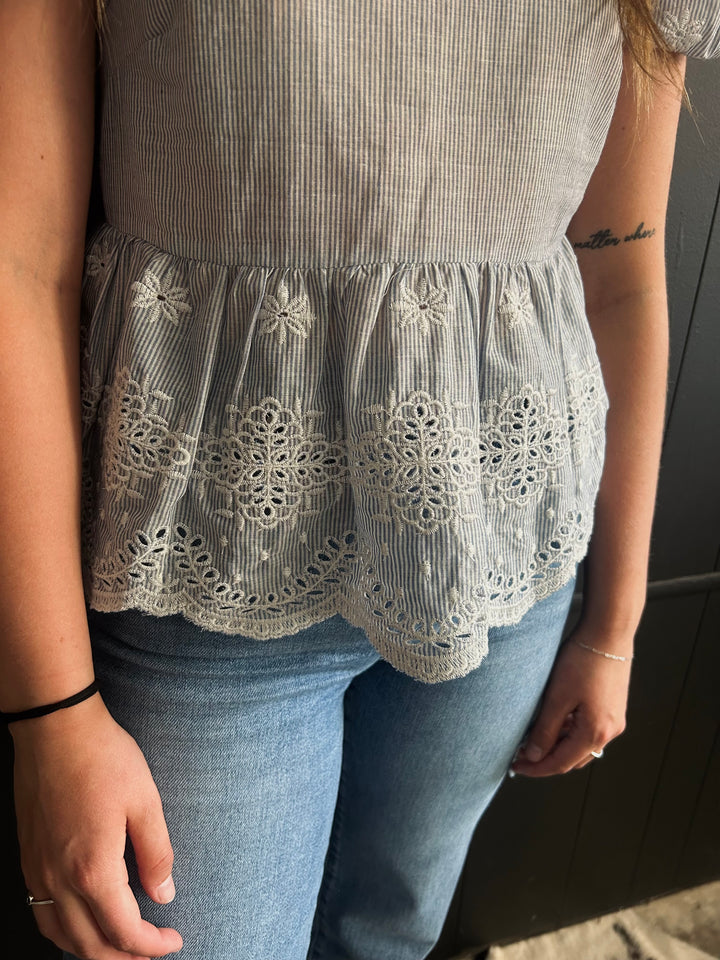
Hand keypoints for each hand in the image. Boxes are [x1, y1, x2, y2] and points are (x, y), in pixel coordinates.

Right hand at [11, 694, 182, 958]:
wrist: (56, 729)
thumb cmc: (104, 758)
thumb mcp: (146, 801)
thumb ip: (157, 854)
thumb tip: (164, 894)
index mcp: (92, 869)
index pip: (124, 932)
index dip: (152, 946)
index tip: (173, 938)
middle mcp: (58, 880)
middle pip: (90, 947)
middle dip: (126, 956)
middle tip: (154, 945)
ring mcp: (38, 872)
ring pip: (61, 937)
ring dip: (94, 950)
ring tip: (124, 941)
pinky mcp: (29, 859)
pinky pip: (43, 914)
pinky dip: (66, 932)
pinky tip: (84, 920)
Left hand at [510, 622, 632, 776]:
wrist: (608, 632)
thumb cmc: (583, 660)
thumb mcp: (557, 697)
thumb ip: (545, 730)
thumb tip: (534, 756)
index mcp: (595, 733)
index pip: (561, 764)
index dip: (536, 768)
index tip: (515, 766)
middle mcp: (610, 732)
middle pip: (573, 758)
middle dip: (546, 759)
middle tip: (520, 753)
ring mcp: (614, 721)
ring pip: (581, 746)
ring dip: (558, 746)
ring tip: (534, 736)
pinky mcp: (613, 709)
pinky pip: (589, 731)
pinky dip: (570, 733)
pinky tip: (554, 721)